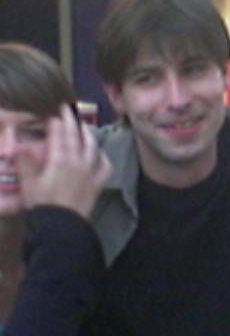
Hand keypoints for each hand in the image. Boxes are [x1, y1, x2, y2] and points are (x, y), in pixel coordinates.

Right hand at [15, 104, 111, 218]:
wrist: (61, 226)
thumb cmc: (42, 204)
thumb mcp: (28, 183)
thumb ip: (24, 163)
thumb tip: (18, 147)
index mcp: (59, 159)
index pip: (58, 134)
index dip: (56, 122)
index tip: (54, 113)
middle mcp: (77, 161)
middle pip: (75, 136)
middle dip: (71, 121)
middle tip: (68, 109)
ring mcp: (90, 171)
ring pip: (92, 147)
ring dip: (88, 135)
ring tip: (84, 127)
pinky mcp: (98, 183)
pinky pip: (105, 167)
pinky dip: (103, 158)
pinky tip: (100, 154)